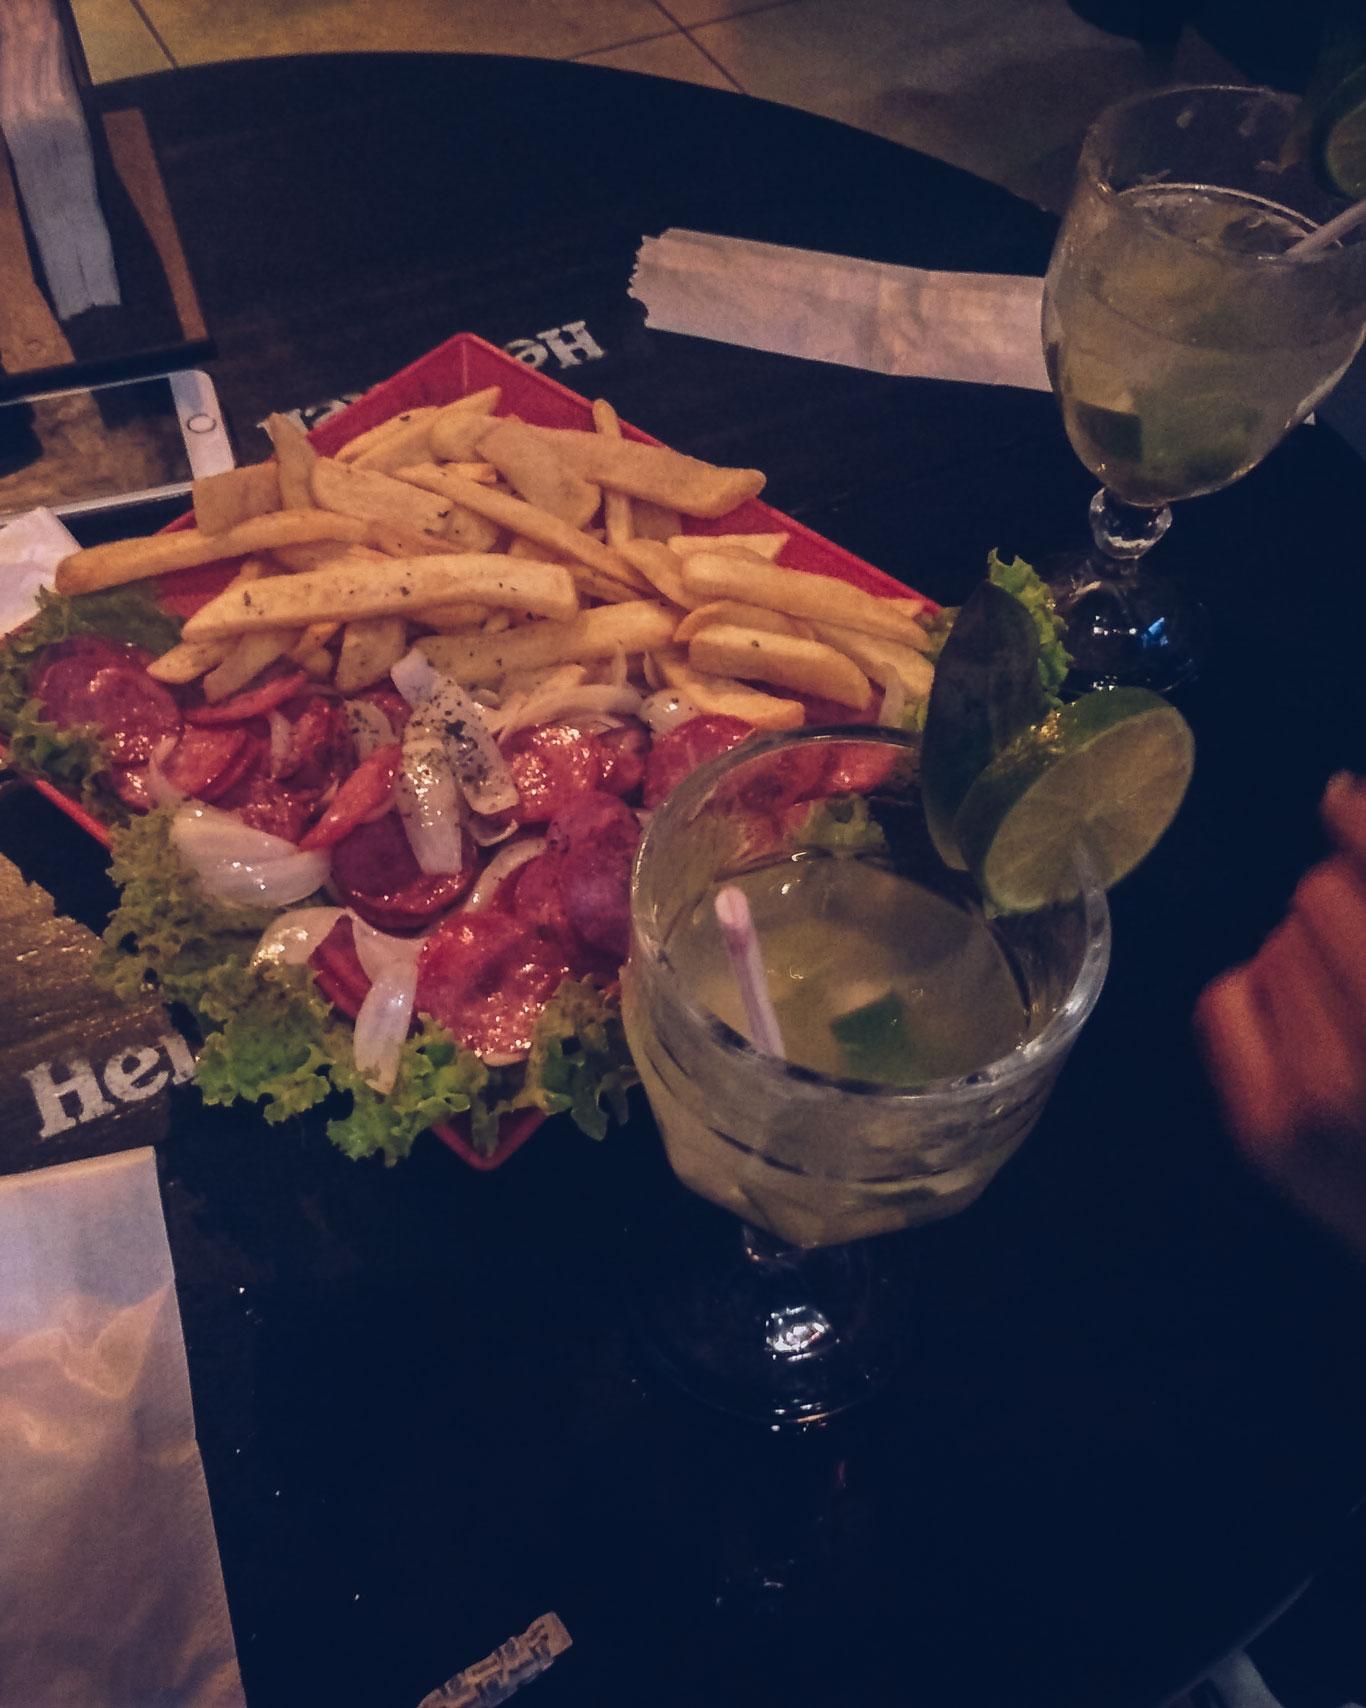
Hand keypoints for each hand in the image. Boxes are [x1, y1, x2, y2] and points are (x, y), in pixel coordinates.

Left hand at [1194, 773, 1365, 1258]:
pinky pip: (1224, 999)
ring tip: (1347, 1004)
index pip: (1354, 874)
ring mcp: (1318, 1093)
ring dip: (1304, 955)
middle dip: (1343, 907)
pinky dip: (1255, 997)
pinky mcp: (1266, 1130)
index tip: (1338, 799)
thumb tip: (1340, 794)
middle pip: (1319, 897)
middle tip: (1363, 951)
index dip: (1357, 826)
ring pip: (1273, 945)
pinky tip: (1299, 1026)